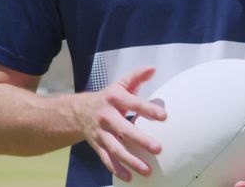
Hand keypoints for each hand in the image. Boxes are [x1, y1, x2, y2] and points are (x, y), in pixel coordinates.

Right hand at [77, 67, 165, 181]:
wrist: (80, 111)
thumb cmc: (108, 97)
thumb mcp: (121, 84)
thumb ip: (137, 77)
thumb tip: (153, 68)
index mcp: (114, 98)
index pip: (132, 103)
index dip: (148, 109)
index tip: (164, 117)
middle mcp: (106, 116)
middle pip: (123, 129)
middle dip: (140, 139)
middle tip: (158, 148)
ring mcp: (101, 133)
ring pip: (115, 148)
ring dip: (130, 160)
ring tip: (147, 170)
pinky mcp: (98, 145)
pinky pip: (106, 159)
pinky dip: (117, 170)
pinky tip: (130, 178)